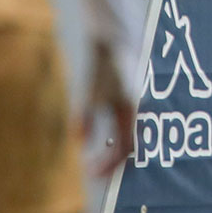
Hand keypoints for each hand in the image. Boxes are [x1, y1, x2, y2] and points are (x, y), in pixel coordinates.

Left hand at [82, 40, 134, 176]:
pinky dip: (111, 138)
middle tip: (92, 172)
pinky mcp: (124, 98)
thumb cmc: (104, 63)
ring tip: (93, 161)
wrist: (113, 37)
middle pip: (127, 146)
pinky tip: (98, 138)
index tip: (92, 176)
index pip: (124, 149)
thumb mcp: (91, 89)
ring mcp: (130, 104)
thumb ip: (85, 114)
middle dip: (110, 163)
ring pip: (125, 136)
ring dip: (110, 152)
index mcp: (129, 111)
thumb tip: (78, 141)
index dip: (109, 165)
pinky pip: (121, 126)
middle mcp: (133, 110)